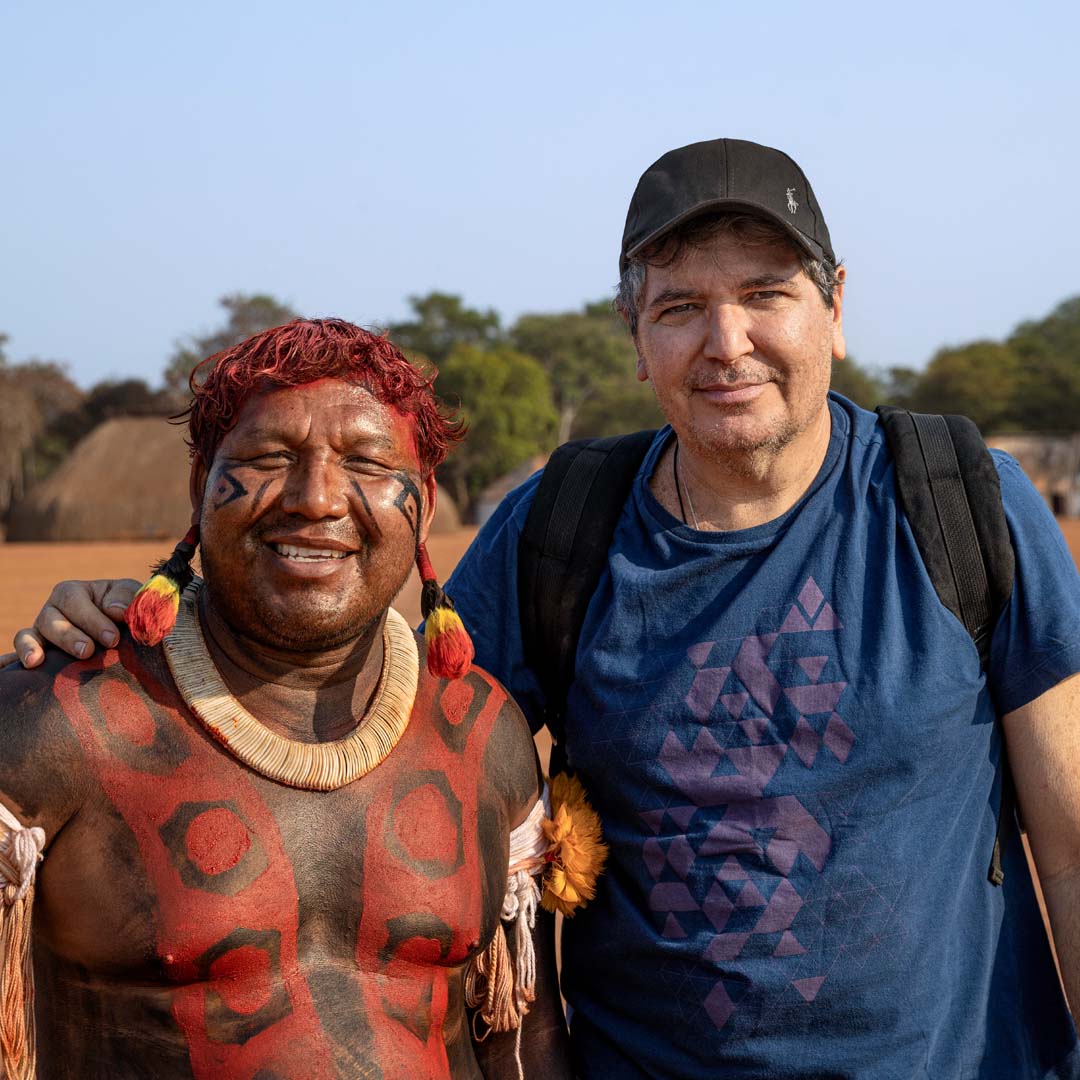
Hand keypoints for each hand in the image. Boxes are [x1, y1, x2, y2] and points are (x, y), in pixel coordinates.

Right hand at [1, 579, 140, 668]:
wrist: (126, 633)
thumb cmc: (127, 609)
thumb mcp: (132, 596)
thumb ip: (127, 598)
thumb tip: (115, 610)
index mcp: (75, 592)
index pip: (74, 600)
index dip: (92, 619)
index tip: (112, 638)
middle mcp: (55, 608)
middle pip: (52, 618)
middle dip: (71, 635)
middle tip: (88, 651)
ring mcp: (44, 629)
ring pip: (35, 633)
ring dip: (46, 646)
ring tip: (54, 659)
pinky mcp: (39, 648)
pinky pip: (23, 646)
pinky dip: (22, 653)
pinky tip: (32, 663)